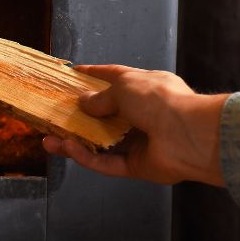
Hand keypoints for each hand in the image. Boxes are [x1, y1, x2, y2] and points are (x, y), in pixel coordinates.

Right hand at [42, 65, 229, 185]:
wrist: (190, 136)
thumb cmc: (161, 101)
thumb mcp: (124, 87)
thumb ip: (100, 98)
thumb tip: (83, 103)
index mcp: (145, 88)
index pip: (114, 79)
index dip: (93, 75)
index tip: (73, 75)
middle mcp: (142, 114)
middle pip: (103, 116)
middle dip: (77, 117)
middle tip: (54, 116)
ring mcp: (139, 141)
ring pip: (99, 143)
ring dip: (74, 141)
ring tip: (49, 139)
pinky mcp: (136, 166)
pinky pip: (106, 162)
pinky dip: (87, 156)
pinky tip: (68, 149)